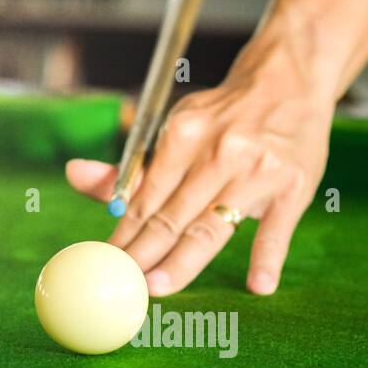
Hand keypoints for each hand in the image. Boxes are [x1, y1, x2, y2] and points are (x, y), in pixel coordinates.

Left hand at [66, 45, 333, 295]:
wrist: (291, 80)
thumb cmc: (227, 116)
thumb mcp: (179, 128)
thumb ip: (133, 166)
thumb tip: (74, 176)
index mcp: (184, 135)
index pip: (145, 197)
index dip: (123, 235)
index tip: (104, 266)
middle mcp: (219, 152)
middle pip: (172, 216)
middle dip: (143, 255)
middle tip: (122, 287)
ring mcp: (258, 170)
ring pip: (212, 227)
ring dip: (183, 262)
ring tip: (158, 288)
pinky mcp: (293, 186)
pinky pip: (276, 229)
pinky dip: (268, 258)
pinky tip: (259, 285)